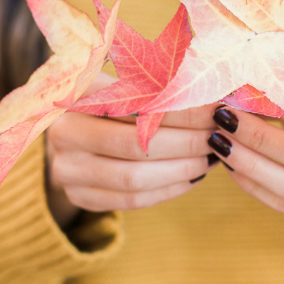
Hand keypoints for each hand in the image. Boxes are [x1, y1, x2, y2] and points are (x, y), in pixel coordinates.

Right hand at [45, 73, 218, 227]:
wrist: (76, 133)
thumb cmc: (114, 102)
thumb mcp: (129, 84)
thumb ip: (162, 88)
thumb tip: (217, 97)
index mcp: (78, 94)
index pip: (138, 106)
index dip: (182, 111)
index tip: (216, 110)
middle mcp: (65, 132)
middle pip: (136, 144)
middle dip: (187, 142)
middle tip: (217, 136)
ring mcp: (67, 168)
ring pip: (134, 177)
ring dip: (181, 169)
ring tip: (210, 157)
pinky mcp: (78, 195)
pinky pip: (131, 200)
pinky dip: (168, 189)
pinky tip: (192, 176)